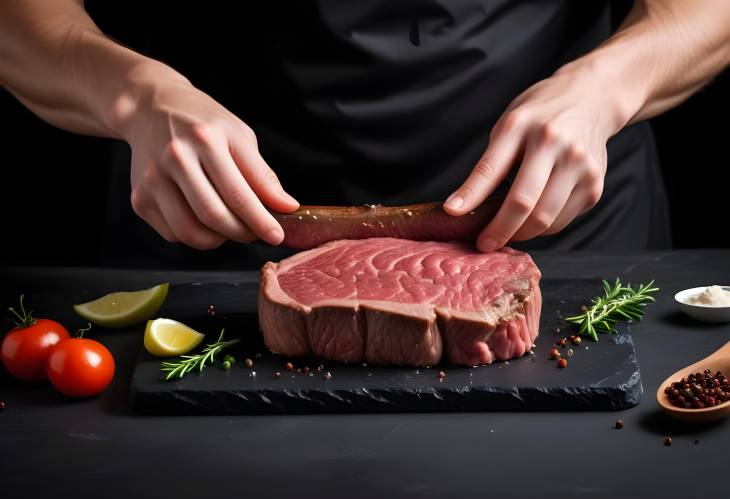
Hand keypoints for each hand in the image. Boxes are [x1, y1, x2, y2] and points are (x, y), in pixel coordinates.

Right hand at [121, 70, 298, 249]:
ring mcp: (152, 179)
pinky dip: (195, 235)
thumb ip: (262, 175)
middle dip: (242, 233)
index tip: (277, 236)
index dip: (260, 221)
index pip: (238, 194)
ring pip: (190, 232)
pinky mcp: (139, 198)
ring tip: (231, 226)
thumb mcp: (239, 136)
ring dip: (219, 240)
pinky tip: (203, 218)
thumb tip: (287, 208)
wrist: (149, 108)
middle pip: (213, 216)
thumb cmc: (202, 123)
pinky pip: (173, 234)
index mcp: (205, 139)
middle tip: (255, 233)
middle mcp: (174, 158)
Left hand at [444, 61, 625, 251]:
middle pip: (522, 202)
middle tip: (484, 244)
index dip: (470, 195)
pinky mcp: (594, 183)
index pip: (490, 168)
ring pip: (544, 219)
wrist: (591, 98)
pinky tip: (533, 221)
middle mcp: (552, 142)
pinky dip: (543, 228)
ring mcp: (578, 163)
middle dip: (498, 230)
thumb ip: (493, 163)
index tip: (452, 213)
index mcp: (520, 125)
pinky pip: (562, 220)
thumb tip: (466, 209)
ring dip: (521, 234)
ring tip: (508, 232)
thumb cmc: (539, 117)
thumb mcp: (509, 125)